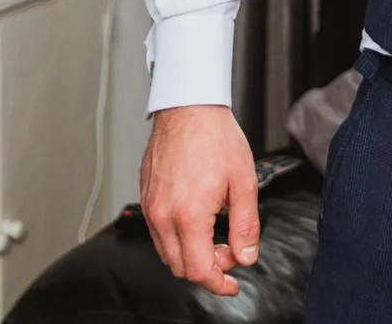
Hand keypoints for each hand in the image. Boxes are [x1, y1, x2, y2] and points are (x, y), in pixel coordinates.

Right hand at [140, 105, 259, 297]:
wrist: (189, 108)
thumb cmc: (216, 139)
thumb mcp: (244, 183)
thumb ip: (245, 225)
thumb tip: (245, 256)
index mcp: (188, 216)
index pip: (198, 269)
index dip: (218, 283)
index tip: (231, 284)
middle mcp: (163, 216)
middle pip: (180, 267)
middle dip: (208, 267)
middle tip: (231, 250)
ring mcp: (150, 207)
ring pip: (167, 252)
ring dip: (191, 254)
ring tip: (217, 235)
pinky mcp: (146, 197)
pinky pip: (158, 232)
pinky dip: (178, 238)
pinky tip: (199, 221)